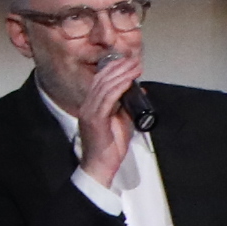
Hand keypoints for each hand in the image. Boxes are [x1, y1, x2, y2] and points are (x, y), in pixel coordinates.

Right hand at [74, 49, 143, 186]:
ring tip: (135, 67)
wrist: (101, 165)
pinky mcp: (94, 119)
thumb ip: (127, 106)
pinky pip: (107, 98)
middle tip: (134, 60)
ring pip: (105, 86)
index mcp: (92, 105)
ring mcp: (89, 111)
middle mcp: (88, 105)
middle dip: (120, 67)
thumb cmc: (110, 147)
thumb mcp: (122, 121)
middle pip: (102, 79)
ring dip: (122, 74)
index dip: (114, 69)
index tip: (129, 61)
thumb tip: (139, 90)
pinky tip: (128, 80)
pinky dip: (119, 87)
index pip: (101, 81)